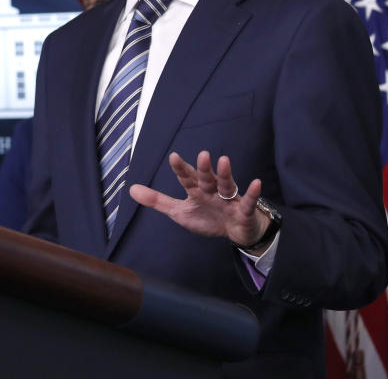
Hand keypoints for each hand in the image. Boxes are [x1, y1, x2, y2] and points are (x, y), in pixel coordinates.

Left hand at [129, 151, 270, 252]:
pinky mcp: (242, 210)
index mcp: (196, 191)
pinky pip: (247, 202)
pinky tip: (256, 183)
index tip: (173, 157)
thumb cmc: (207, 217)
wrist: (235, 232)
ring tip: (224, 161)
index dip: (181, 169)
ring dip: (225, 174)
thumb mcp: (179, 211)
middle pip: (207, 178)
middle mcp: (212, 191)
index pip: (187, 178)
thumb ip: (157, 200)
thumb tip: (131, 189)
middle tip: (202, 154)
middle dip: (204, 168)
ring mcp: (228, 200)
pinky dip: (252, 194)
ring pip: (226, 185)